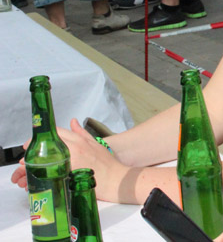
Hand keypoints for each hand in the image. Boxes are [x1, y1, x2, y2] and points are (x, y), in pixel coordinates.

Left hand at [10, 119, 125, 198]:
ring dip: (33, 163)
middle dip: (34, 150)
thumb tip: (73, 121)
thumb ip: (81, 132)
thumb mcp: (95, 143)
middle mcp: (74, 149)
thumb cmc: (108, 164)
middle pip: (48, 145)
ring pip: (45, 160)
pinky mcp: (69, 176)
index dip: (42, 136)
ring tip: (28, 168)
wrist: (116, 180)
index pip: (56, 132)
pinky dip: (40, 175)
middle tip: (28, 157)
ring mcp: (71, 163)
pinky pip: (49, 174)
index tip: (33, 143)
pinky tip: (36, 178)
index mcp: (79, 141)